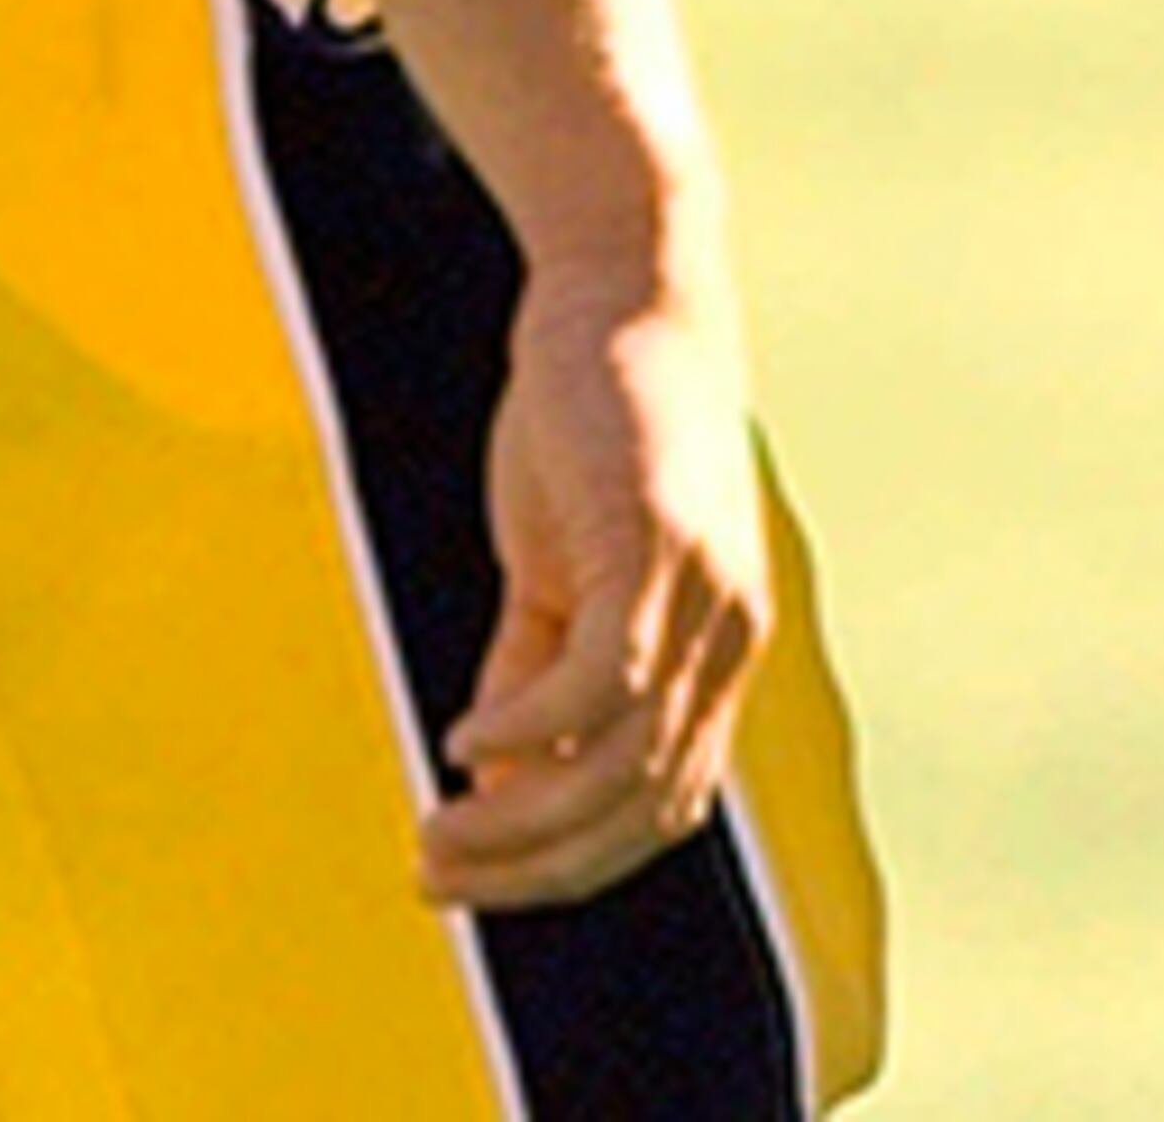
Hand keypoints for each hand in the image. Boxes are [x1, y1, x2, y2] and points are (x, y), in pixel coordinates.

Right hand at [419, 242, 767, 908]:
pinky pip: (600, 681)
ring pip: (619, 763)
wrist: (623, 281)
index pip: (661, 809)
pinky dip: (529, 728)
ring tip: (434, 831)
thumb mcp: (560, 560)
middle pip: (643, 810)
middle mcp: (730, 637)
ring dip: (518, 821)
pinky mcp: (657, 545)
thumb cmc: (593, 416)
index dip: (570, 866)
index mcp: (718, 650)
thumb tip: (496, 771)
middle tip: (434, 878)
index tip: (476, 883)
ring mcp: (704, 593)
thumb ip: (538, 658)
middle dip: (536, 870)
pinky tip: (466, 734)